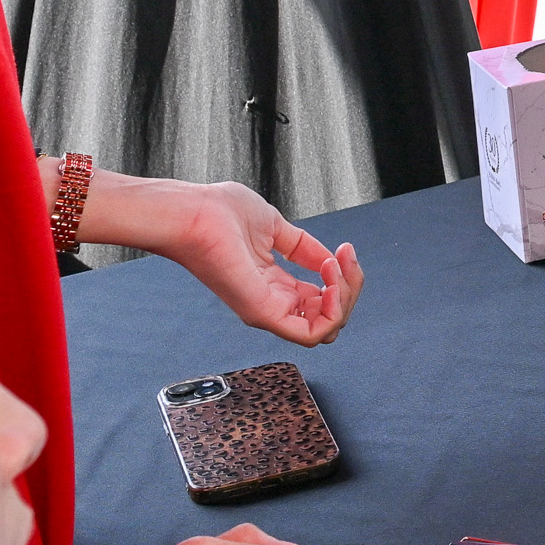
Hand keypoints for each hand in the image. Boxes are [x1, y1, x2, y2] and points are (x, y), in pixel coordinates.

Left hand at [88, 173, 360, 347]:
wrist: (194, 210)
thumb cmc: (219, 213)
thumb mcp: (275, 227)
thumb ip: (303, 247)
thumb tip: (329, 259)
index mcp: (273, 285)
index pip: (322, 302)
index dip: (343, 279)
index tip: (343, 250)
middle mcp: (272, 303)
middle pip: (331, 318)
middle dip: (351, 288)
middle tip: (344, 257)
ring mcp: (266, 311)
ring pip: (327, 329)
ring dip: (345, 296)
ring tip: (336, 266)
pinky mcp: (262, 312)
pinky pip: (311, 333)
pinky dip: (333, 309)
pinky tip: (329, 279)